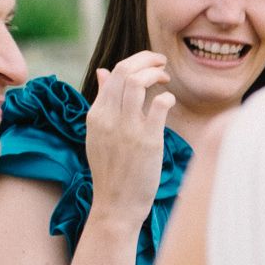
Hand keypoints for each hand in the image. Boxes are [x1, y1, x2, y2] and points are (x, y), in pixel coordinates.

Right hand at [86, 51, 174, 229]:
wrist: (116, 204)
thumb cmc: (112, 169)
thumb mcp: (99, 133)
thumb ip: (102, 101)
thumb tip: (103, 71)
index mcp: (96, 115)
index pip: (114, 73)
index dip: (135, 62)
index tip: (151, 66)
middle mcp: (109, 118)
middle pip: (125, 72)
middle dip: (147, 60)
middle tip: (162, 63)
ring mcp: (127, 128)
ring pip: (138, 82)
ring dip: (155, 73)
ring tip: (165, 78)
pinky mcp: (148, 141)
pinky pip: (158, 105)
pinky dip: (166, 97)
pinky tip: (169, 102)